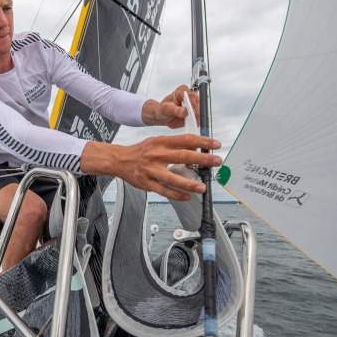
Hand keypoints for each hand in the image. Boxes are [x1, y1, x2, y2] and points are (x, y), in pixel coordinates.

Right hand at [80, 134, 221, 200]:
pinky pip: (163, 191)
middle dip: (202, 159)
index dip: (202, 141)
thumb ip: (175, 144)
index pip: (185, 139)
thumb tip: (195, 147)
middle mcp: (157, 155)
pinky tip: (187, 196)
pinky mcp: (147, 183)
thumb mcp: (157, 141)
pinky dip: (176, 194)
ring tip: (202, 187)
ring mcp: (151, 170)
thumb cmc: (141, 151)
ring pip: (172, 178)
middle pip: (182, 156)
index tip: (215, 144)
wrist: (119, 160)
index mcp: (161, 142)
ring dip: (189, 183)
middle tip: (216, 162)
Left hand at [142, 85, 199, 127]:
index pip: (189, 94)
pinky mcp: (196, 112)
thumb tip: (184, 111)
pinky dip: (198, 120)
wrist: (165, 117)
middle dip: (197, 109)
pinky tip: (194, 123)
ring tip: (194, 122)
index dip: (191, 101)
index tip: (191, 107)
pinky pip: (200, 116)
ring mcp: (194, 104)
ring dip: (198, 116)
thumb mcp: (166, 109)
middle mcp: (190, 96)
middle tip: (195, 117)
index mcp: (181, 91)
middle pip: (197, 101)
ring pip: (200, 109)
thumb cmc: (164, 110)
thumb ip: (175, 110)